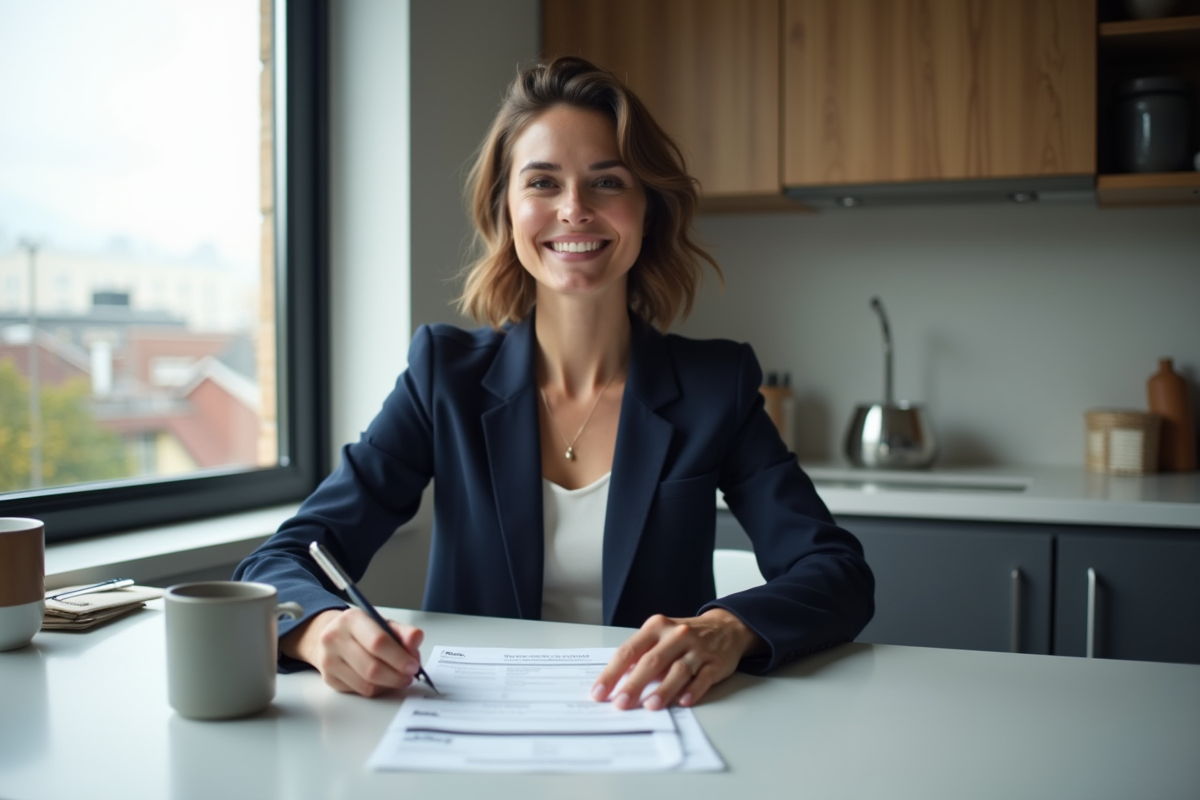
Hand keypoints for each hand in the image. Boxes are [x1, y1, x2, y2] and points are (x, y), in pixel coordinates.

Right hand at [281, 608, 425, 696]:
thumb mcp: (383, 623)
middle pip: (371, 668)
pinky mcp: (329, 678)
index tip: (414, 666)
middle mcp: (335, 638)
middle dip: (396, 676)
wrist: (329, 636)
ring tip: (399, 678)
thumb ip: (403, 632)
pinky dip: (377, 689)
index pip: (378, 642)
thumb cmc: (362, 631)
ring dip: (389, 685)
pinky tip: (382, 680)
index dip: (399, 657)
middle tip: (410, 677)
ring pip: (366, 684)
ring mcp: (329, 660)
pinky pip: (360, 691)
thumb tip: (416, 640)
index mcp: (352, 619)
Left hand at [590, 608, 765, 710]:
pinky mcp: (715, 663)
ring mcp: (697, 649)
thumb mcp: (660, 636)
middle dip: (634, 684)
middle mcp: (676, 635)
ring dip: (664, 689)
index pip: (629, 650)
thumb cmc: (684, 637)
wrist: (725, 627)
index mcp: (656, 627)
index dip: (612, 673)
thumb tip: (617, 683)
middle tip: (620, 703)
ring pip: (678, 670)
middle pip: (652, 661)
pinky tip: (683, 701)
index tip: (599, 692)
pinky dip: (693, 690)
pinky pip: (703, 678)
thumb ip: (641, 655)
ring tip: (650, 706)